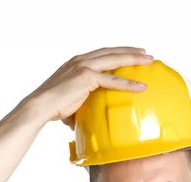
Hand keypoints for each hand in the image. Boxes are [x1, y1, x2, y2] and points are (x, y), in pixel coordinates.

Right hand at [26, 47, 153, 126]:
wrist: (41, 106)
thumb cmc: (52, 107)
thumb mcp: (69, 101)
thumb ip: (80, 104)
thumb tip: (84, 121)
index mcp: (76, 63)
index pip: (101, 54)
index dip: (117, 52)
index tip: (130, 52)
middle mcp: (81, 60)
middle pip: (112, 51)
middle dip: (130, 50)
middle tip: (146, 53)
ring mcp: (85, 67)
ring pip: (115, 59)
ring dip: (134, 59)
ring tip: (149, 61)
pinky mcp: (87, 77)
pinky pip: (113, 80)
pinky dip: (128, 83)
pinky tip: (141, 86)